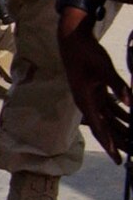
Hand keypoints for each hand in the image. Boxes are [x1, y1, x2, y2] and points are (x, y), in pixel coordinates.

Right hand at [59, 2, 129, 160]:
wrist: (72, 40)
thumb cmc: (86, 53)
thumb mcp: (103, 68)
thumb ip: (117, 85)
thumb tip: (130, 102)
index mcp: (85, 101)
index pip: (98, 127)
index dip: (108, 143)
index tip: (117, 158)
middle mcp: (87, 103)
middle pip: (104, 128)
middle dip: (117, 143)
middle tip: (127, 159)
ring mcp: (91, 98)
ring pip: (109, 120)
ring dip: (121, 131)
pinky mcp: (96, 92)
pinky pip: (110, 109)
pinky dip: (122, 116)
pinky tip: (131, 120)